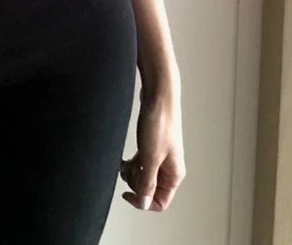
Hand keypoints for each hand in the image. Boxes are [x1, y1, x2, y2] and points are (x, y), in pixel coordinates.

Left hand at [120, 88, 184, 212]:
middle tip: (127, 170)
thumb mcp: (150, 157)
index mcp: (174, 174)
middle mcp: (169, 167)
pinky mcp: (152, 144)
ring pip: (144, 175)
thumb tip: (144, 203)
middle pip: (150, 189)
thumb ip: (147, 182)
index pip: (160, 202)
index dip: (143, 201)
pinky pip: (141, 162)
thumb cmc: (159, 122)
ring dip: (132, 172)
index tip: (127, 192)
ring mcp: (161, 155)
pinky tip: (124, 158)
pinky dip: (132, 162)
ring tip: (124, 162)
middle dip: (136, 183)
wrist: (158, 94)